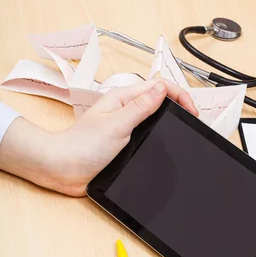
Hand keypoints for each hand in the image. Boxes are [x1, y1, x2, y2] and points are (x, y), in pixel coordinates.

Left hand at [0, 79, 196, 195]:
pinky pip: (145, 139)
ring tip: (183, 132)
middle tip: (192, 121)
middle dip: (178, 107)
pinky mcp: (123, 146)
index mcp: (123, 99)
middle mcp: (125, 112)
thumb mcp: (117, 124)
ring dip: (168, 124)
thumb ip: (140, 107)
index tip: (192, 113)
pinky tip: (164, 148)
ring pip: (154, 121)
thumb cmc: (82, 146)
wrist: (63, 169)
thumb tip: (162, 89)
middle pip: (159, 102)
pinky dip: (157, 140)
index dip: (180, 97)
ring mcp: (125, 129)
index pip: (159, 87)